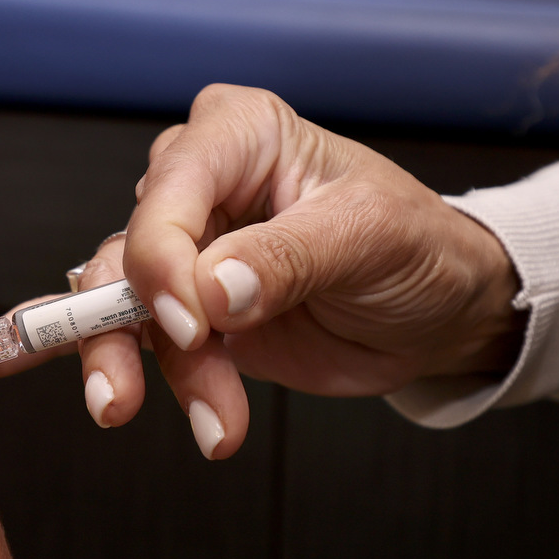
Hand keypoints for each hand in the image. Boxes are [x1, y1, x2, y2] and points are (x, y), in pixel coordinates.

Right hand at [0, 86, 524, 459]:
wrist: (438, 312)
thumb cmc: (416, 247)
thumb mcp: (368, 237)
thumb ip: (287, 258)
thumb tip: (214, 287)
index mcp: (241, 134)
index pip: (172, 185)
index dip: (163, 255)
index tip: (191, 322)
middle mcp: (200, 185)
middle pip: (128, 245)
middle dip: (123, 321)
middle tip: (134, 385)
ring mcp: (187, 250)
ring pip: (120, 303)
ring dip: (146, 369)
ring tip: (213, 423)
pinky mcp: (187, 310)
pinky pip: (144, 344)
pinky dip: (165, 386)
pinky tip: (208, 419)